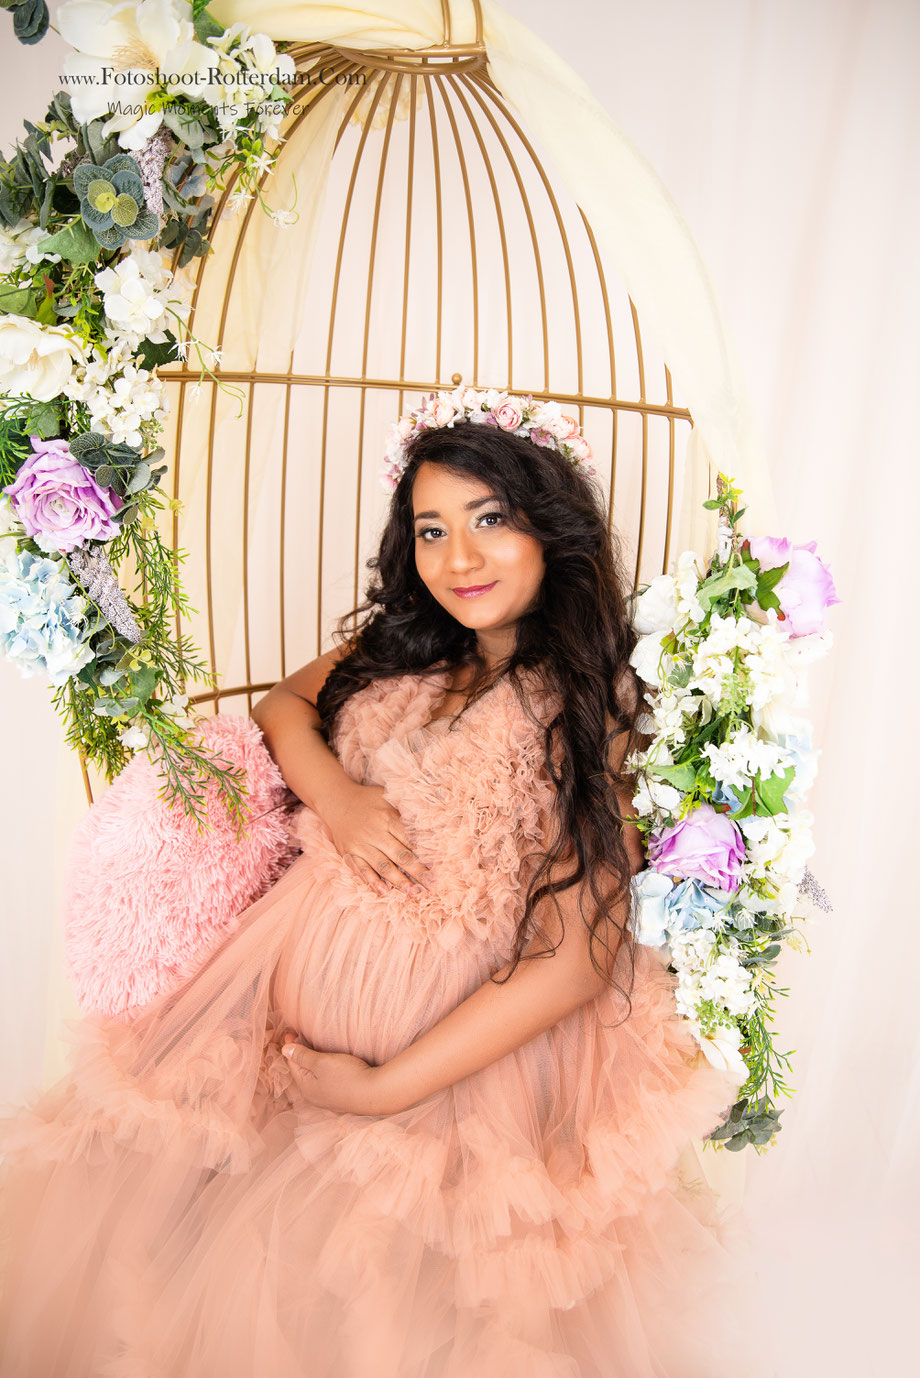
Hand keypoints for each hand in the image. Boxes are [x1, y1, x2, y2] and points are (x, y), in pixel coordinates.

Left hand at [280, 1032, 395, 1114]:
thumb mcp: (321, 1063)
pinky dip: (322, 1069)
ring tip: (313, 1046)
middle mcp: (313, 1095)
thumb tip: (284, 1050)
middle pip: (302, 1070)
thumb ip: (302, 1056)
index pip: (292, 1063)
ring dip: (311, 1061)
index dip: (291, 1046)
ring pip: (313, 1075)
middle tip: (300, 1035)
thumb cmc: (347, 1076)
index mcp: (305, 1087)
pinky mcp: (340, 1096)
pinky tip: (329, 1063)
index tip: (291, 1031)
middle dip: (300, 1053)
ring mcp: (327, 1098)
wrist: (376, 1093)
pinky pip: (324, 1080)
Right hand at [319, 780, 430, 896]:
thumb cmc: (367, 798)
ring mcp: (360, 845)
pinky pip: (361, 869)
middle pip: (399, 855)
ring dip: (399, 881)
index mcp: (386, 818)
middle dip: (416, 872)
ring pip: (382, 866)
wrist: (335, 800)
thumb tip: (429, 818)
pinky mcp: (348, 853)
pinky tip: (383, 892)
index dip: (424, 854)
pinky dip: (372, 881)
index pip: (409, 839)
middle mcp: (374, 833)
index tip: (436, 866)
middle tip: (430, 885)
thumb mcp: (387, 795)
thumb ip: (405, 808)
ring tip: (413, 893)